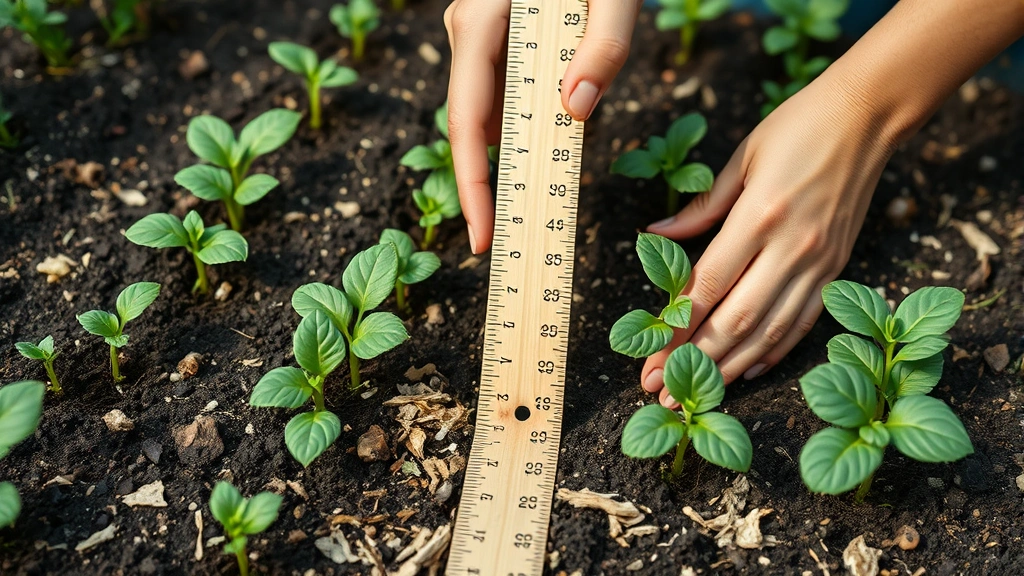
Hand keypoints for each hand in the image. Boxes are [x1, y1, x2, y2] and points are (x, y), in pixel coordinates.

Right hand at [444, 0, 642, 252]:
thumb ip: (603, 48)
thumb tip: (576, 111)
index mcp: (481, 24)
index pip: (466, 124)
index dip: (473, 188)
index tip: (482, 240)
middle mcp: (468, 33)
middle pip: (472, 126)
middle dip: (493, 186)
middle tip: (516, 239)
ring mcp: (478, 36)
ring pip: (489, 112)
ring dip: (514, 157)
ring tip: (538, 203)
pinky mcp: (496, 38)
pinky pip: (505, 92)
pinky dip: (526, 125)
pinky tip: (552, 144)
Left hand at [640, 76, 896, 406]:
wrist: (869, 115)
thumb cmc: (798, 127)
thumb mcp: (742, 158)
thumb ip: (701, 207)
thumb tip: (656, 234)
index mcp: (760, 216)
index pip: (709, 285)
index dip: (677, 327)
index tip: (649, 356)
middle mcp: (791, 248)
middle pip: (736, 319)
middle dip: (695, 360)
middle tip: (661, 391)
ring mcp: (819, 263)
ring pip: (770, 330)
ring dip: (731, 367)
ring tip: (698, 392)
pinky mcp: (838, 268)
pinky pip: (804, 320)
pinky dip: (776, 349)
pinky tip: (750, 369)